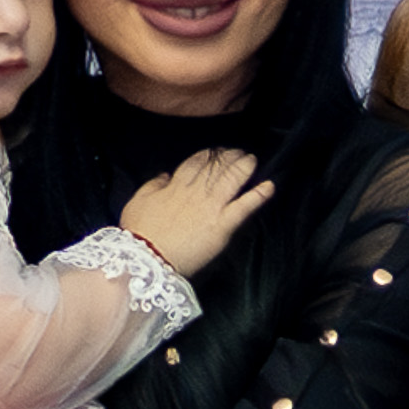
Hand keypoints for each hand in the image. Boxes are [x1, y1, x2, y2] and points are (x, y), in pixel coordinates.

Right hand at [120, 148, 270, 278]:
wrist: (149, 257)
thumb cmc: (140, 232)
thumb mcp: (139, 201)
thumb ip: (154, 185)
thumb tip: (166, 175)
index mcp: (176, 185)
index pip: (197, 161)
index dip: (209, 154)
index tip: (216, 151)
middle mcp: (197, 191)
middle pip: (218, 166)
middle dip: (230, 156)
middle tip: (239, 152)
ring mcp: (212, 207)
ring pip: (233, 179)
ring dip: (245, 167)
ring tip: (253, 160)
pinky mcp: (224, 225)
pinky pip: (245, 206)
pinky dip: (259, 195)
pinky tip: (270, 186)